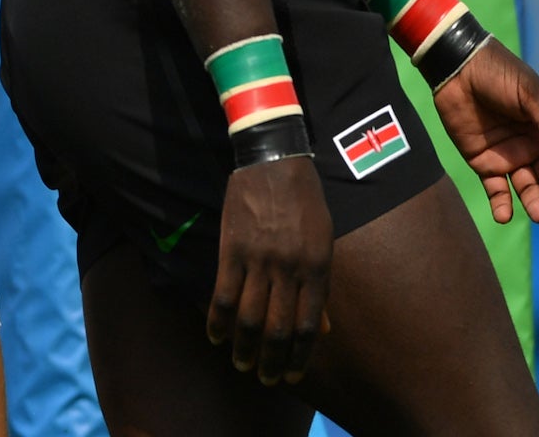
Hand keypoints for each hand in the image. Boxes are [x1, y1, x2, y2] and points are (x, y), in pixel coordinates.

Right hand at [209, 156, 332, 385]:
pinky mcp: (231, 248)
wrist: (274, 161)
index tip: (293, 376)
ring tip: (242, 364)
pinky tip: (215, 336)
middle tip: (266, 378)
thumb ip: (320, 285)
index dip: (300, 356)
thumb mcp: (324, 241)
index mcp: (317, 268)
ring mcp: (258, 259)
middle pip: (278, 328)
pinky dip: (217, 319)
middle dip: (272, 360)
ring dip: (244, 346)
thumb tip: (321, 329)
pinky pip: (223, 292)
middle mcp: (289, 268)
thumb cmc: (305, 201)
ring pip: (249, 315)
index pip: (308, 325)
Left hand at [431, 38, 538, 223]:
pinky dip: (501, 204)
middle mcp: (531, 146)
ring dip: (532, 201)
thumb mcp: (527, 94)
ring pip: (526, 185)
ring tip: (538, 215)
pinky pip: (495, 188)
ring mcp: (507, 155)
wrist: (456, 66)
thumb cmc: (498, 74)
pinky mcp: (482, 160)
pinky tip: (503, 216)